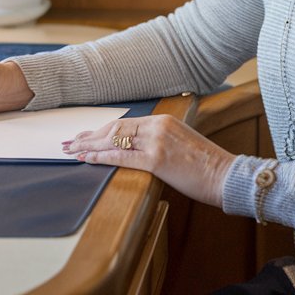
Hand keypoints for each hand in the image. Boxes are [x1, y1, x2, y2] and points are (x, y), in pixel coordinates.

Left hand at [64, 115, 235, 207]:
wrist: (225, 175)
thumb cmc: (205, 164)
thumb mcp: (181, 142)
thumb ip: (159, 140)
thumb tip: (137, 148)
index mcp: (164, 120)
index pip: (125, 123)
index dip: (102, 130)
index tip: (86, 135)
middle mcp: (158, 126)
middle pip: (115, 128)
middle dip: (90, 136)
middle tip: (70, 142)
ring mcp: (156, 141)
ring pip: (114, 140)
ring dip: (89, 145)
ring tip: (72, 150)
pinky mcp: (157, 159)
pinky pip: (121, 156)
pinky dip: (101, 157)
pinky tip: (88, 158)